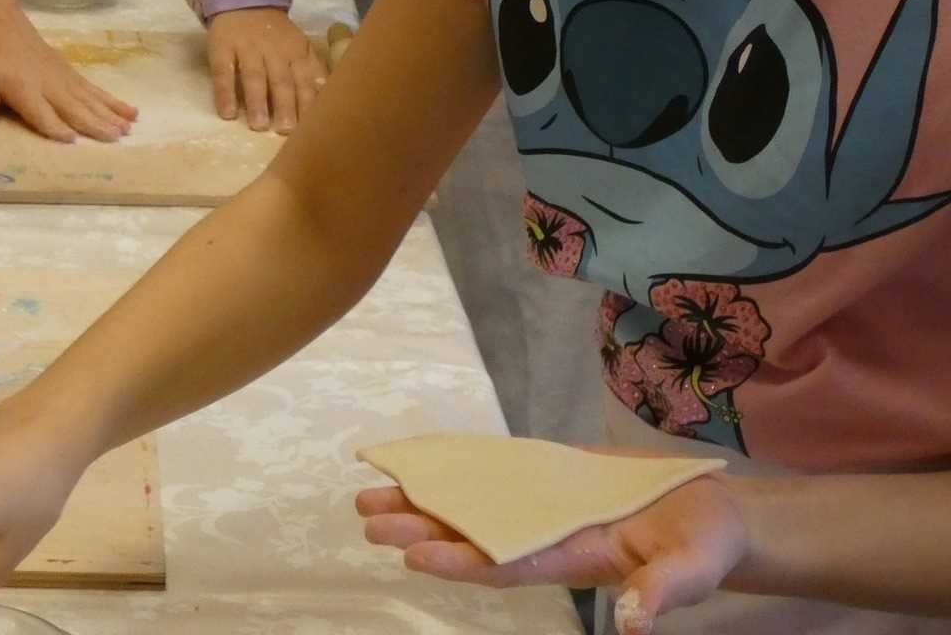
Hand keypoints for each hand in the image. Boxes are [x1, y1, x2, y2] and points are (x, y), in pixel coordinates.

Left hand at [0, 18, 136, 142]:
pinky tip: (130, 111)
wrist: (2, 26)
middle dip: (94, 123)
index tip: (73, 141)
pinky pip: (95, 89)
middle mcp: (49, 84)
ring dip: (110, 114)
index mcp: (24, 89)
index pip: (42, 113)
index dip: (55, 127)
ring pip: (90, 99)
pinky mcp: (73, 73)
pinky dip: (113, 101)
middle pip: (74, 107)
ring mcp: (64, 78)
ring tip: (129, 128)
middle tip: (116, 139)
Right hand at [205, 7, 327, 133]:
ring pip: (254, 76)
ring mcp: (247, 48)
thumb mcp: (300, 47)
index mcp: (296, 51)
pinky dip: (225, 92)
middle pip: (281, 80)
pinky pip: (223, 72)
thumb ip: (313, 71)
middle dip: (285, 106)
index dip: (308, 103)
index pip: (305, 79)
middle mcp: (274, 50)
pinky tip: (227, 113)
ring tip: (258, 126)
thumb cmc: (276, 34)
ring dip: (257, 101)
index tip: (311, 127)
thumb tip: (327, 99)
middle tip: (286, 131)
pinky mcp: (223, 48)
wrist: (244, 1)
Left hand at [358, 472, 747, 634]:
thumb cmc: (706, 546)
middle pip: (474, 534)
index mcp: (574, 560)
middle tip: (368, 518)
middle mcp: (547, 536)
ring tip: (373, 497)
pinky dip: (457, 468)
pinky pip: (495, 474)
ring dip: (425, 501)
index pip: (506, 564)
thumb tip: (635, 627)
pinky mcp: (550, 477)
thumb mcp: (693, 569)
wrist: (713, 513)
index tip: (414, 555)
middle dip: (421, 527)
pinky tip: (421, 462)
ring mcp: (544, 506)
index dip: (460, 560)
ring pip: (474, 504)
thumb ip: (663, 593)